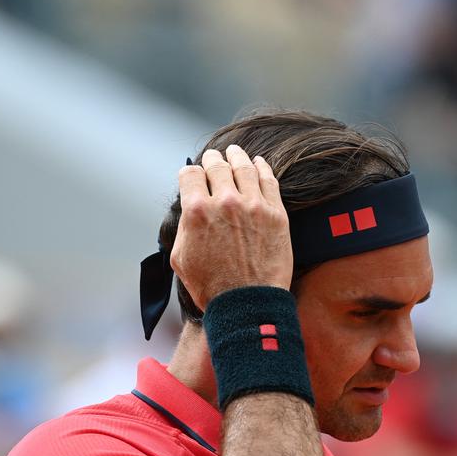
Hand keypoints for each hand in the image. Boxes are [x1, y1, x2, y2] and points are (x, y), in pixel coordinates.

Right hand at [171, 145, 290, 310]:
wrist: (247, 304)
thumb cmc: (211, 286)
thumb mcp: (180, 257)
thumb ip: (182, 226)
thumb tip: (188, 209)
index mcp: (196, 211)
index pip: (190, 174)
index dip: (190, 172)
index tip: (194, 175)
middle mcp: (224, 202)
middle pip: (217, 165)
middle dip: (213, 159)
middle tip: (214, 157)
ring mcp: (253, 205)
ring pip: (244, 167)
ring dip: (237, 156)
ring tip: (235, 151)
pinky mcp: (275, 213)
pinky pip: (269, 179)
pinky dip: (262, 167)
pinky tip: (258, 163)